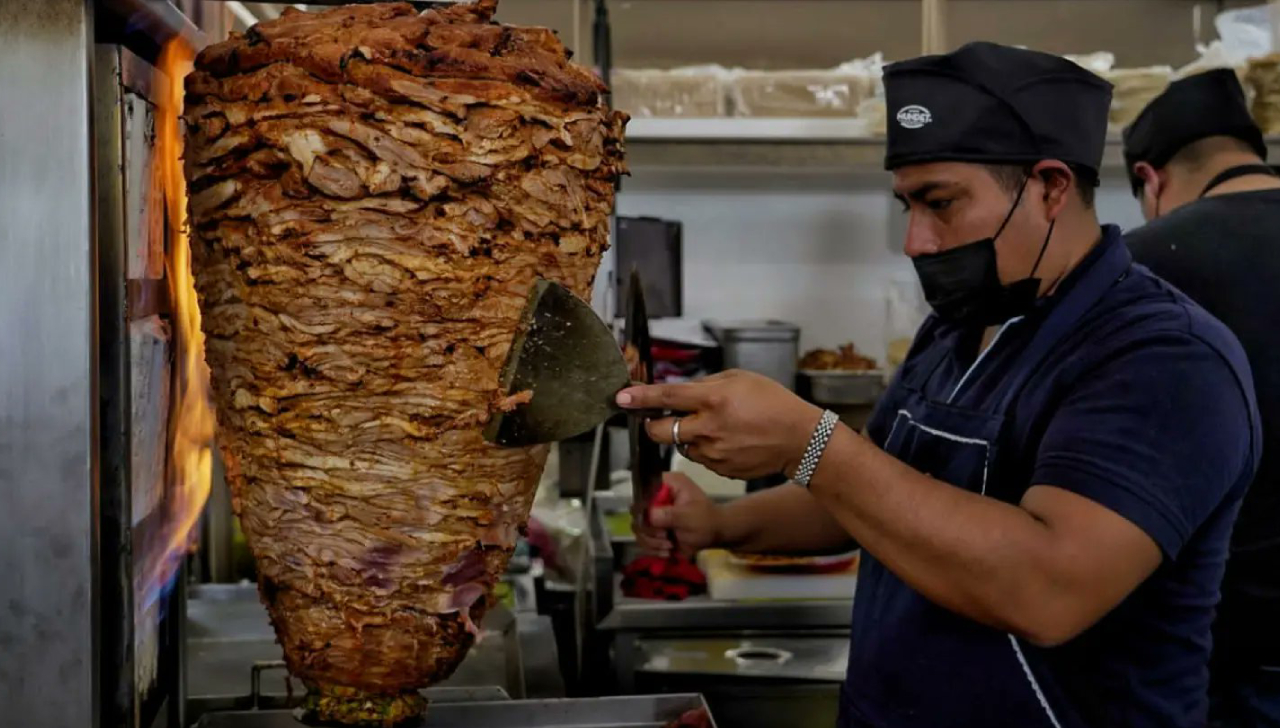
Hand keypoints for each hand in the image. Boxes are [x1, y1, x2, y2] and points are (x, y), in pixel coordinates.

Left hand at [617, 370, 823, 479]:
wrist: (799, 440)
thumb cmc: (773, 403)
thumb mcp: (740, 378)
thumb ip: (706, 384)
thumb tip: (682, 393)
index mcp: (713, 399)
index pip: (666, 397)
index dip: (640, 397)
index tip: (621, 397)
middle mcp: (708, 428)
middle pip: (660, 431)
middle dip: (653, 425)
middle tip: (659, 418)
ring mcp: (712, 453)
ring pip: (681, 445)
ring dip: (686, 436)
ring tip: (714, 427)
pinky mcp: (719, 469)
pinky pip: (700, 458)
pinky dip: (705, 449)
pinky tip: (727, 441)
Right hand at [630, 472, 720, 557]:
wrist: (715, 535)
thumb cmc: (707, 520)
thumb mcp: (690, 516)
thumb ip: (669, 514)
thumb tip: (648, 515)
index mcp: (667, 484)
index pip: (643, 490)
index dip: (643, 507)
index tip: (651, 522)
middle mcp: (657, 496)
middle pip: (637, 512)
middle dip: (649, 529)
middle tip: (665, 536)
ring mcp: (654, 514)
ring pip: (638, 528)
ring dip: (652, 542)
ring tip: (669, 546)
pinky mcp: (655, 529)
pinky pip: (644, 540)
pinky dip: (653, 549)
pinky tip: (667, 552)